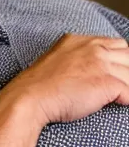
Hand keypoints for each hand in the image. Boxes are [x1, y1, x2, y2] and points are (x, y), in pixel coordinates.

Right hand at [0, 34, 128, 124]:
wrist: (28, 100)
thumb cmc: (34, 90)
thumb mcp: (53, 66)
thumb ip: (71, 64)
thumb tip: (83, 77)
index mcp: (77, 41)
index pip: (113, 45)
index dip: (117, 60)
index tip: (114, 73)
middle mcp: (92, 48)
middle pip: (126, 56)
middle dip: (125, 71)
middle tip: (117, 85)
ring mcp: (100, 64)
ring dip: (125, 87)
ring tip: (118, 98)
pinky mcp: (106, 83)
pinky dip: (126, 100)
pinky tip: (119, 105)